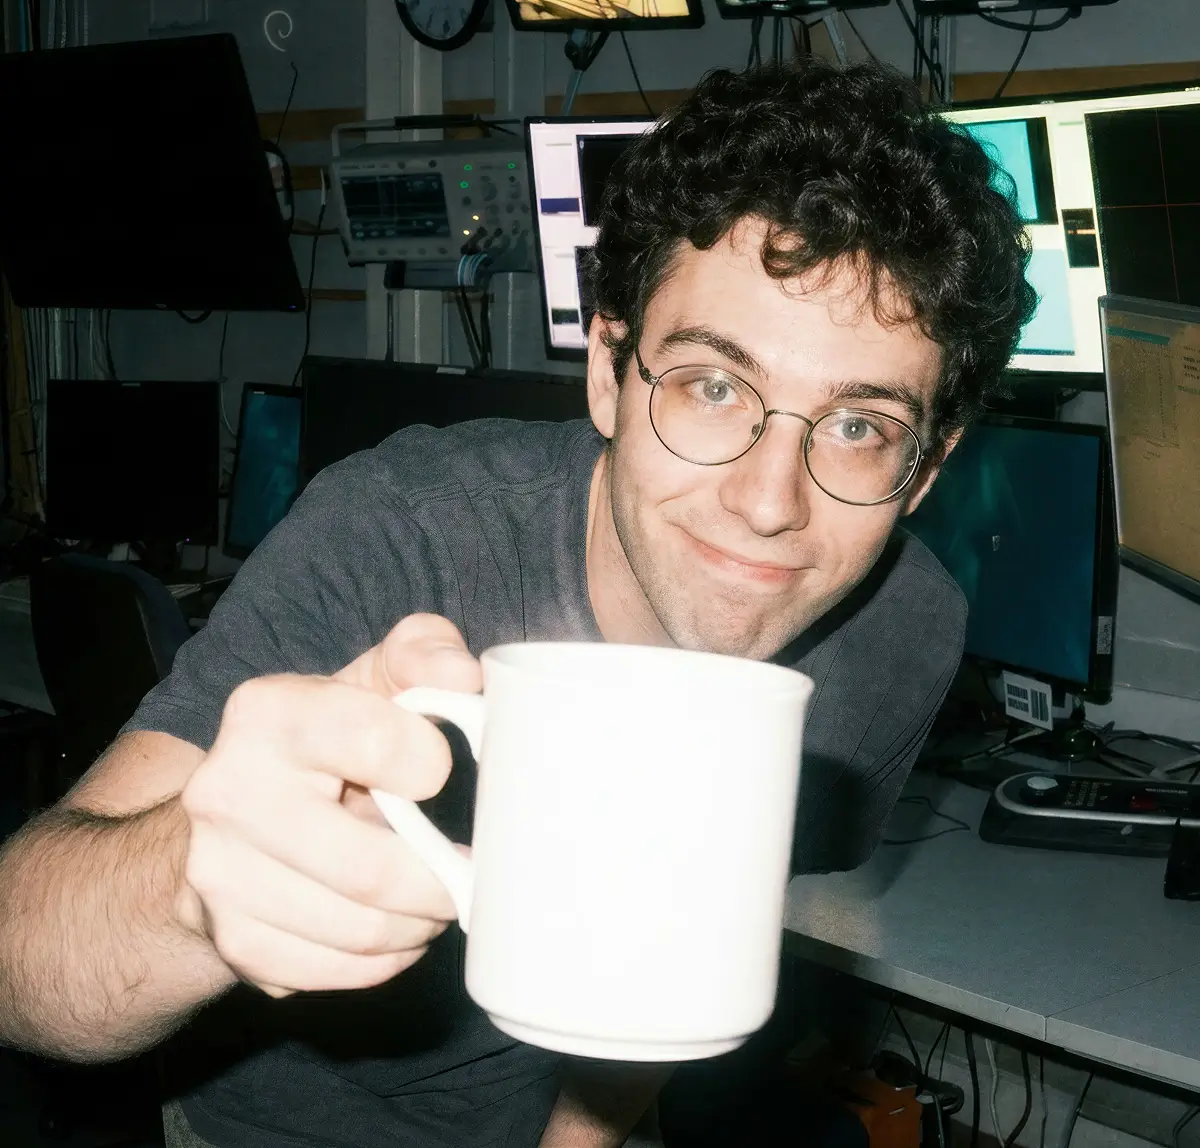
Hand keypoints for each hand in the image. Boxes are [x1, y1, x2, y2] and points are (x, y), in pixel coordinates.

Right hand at [179, 613, 480, 997]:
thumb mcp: (372, 676)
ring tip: (436, 900)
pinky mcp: (229, 939)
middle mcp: (226, 793)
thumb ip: (423, 654)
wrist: (234, 806)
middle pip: (371, 868)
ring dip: (418, 924)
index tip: (439, 775)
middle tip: (467, 874)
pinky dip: (384, 960)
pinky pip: (333, 973)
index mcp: (268, 714)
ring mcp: (218, 874)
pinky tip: (396, 929)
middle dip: (440, 880)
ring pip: (358, 929)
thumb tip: (463, 677)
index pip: (376, 741)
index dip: (430, 763)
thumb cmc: (330, 735)